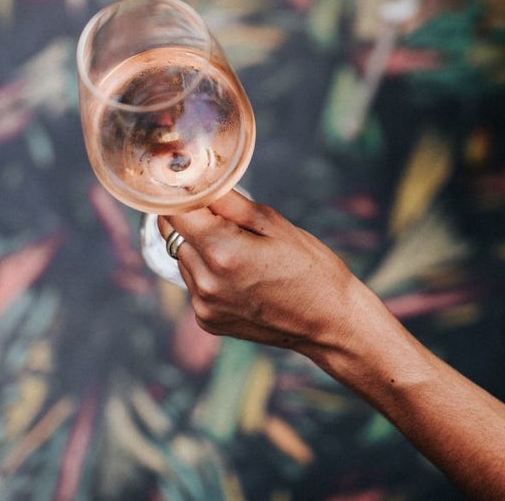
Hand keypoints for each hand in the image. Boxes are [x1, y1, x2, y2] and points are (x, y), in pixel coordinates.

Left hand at [158, 191, 363, 354]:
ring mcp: (204, 305)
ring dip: (201, 248)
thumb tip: (200, 182)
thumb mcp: (276, 225)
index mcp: (223, 252)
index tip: (195, 187)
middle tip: (232, 222)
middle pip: (176, 235)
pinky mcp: (207, 320)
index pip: (174, 212)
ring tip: (243, 253)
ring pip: (183, 260)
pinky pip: (195, 285)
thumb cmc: (313, 270)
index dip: (181, 195)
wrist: (330, 322)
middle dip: (195, 222)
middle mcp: (206, 282)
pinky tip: (241, 277)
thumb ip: (231, 203)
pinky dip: (209, 274)